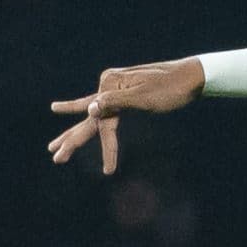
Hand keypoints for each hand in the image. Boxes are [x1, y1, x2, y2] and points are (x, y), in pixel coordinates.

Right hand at [49, 60, 204, 173]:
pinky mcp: (125, 92)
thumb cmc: (172, 88)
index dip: (106, 147)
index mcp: (109, 83)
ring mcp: (116, 88)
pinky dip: (95, 120)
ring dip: (77, 132)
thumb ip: (117, 102)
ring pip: (93, 116)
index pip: (101, 122)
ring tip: (54, 147)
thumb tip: (90, 109)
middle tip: (53, 156)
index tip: (109, 170)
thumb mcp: (145, 97)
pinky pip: (106, 111)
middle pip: (88, 118)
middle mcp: (108, 84)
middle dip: (71, 139)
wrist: (193, 76)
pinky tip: (85, 114)